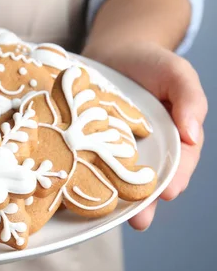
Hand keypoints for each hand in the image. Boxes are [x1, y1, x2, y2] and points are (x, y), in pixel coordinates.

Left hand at [83, 42, 206, 230]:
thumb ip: (190, 99)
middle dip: (146, 201)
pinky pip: (90, 161)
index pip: (180, 164)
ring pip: (118, 177)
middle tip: (139, 219)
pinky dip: (86, 174)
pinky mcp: (90, 143)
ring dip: (115, 197)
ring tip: (110, 216)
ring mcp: (116, 148)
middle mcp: (147, 150)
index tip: (169, 192)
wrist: (115, 51)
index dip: (176, 178)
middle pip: (149, 180)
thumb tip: (193, 133)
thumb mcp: (177, 73)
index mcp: (174, 139)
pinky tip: (77, 188)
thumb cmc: (151, 63)